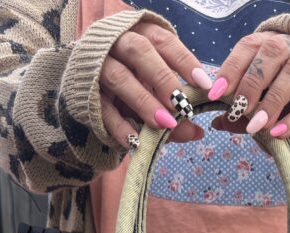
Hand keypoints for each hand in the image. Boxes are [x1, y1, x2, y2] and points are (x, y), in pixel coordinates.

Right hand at [99, 22, 212, 145]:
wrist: (88, 81)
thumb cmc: (132, 80)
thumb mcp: (154, 90)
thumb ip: (174, 108)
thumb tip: (197, 132)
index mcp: (140, 34)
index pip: (164, 42)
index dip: (185, 62)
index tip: (204, 85)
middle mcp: (117, 43)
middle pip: (139, 51)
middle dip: (162, 78)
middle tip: (180, 104)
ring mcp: (98, 65)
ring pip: (118, 77)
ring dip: (143, 101)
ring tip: (162, 124)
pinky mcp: (85, 91)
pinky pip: (102, 107)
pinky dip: (119, 125)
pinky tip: (135, 141)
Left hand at [207, 32, 289, 138]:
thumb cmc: (285, 95)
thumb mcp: (260, 100)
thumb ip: (242, 109)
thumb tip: (218, 123)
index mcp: (271, 43)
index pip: (250, 46)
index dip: (231, 68)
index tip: (215, 92)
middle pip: (273, 52)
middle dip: (253, 81)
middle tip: (239, 108)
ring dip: (273, 99)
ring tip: (257, 125)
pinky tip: (277, 133)